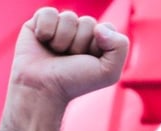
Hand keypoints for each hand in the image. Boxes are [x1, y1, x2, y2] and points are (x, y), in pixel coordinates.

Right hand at [11, 8, 129, 104]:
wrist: (43, 88)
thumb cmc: (75, 82)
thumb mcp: (109, 72)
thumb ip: (120, 47)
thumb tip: (100, 27)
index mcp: (99, 41)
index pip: (107, 28)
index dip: (99, 45)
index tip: (89, 62)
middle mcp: (80, 31)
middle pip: (88, 22)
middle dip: (80, 44)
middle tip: (70, 59)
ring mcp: (61, 25)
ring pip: (69, 17)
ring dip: (63, 40)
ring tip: (56, 53)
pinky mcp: (40, 21)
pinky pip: (49, 12)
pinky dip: (46, 29)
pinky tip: (43, 42)